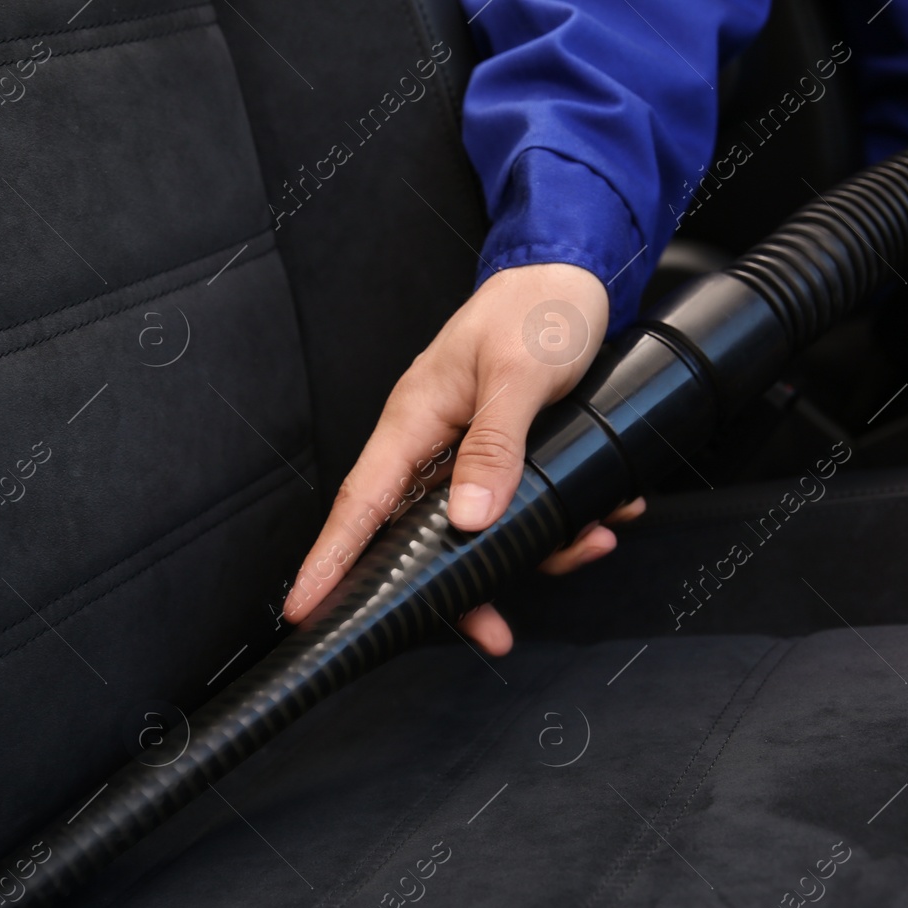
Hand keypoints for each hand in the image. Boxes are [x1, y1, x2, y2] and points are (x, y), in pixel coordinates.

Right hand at [282, 261, 644, 653]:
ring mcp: (467, 454)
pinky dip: (561, 520)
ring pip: (479, 532)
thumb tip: (470, 519)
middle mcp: (432, 444)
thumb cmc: (537, 306)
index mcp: (414, 419)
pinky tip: (601, 512)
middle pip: (420, 537)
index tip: (306, 607)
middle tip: (493, 633)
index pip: (359, 502)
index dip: (331, 559)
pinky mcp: (504, 458)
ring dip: (535, 549)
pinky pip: (519, 509)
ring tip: (587, 540)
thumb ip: (496, 445)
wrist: (577, 274)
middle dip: (460, 589)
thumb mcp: (520, 373)